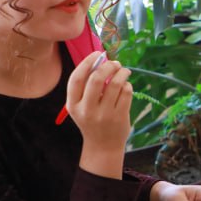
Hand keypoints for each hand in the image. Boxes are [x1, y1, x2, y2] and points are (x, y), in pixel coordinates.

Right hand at [67, 51, 131, 177]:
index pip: (77, 78)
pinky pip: (126, 92)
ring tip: (124, 71)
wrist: (102, 146)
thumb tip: (101, 60)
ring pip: (115, 83)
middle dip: (108, 65)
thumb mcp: (81, 107)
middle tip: (115, 63)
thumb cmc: (92, 120)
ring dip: (122, 72)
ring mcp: (104, 114)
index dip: (87, 62)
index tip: (98, 54)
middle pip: (97, 78)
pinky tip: (126, 86)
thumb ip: (86, 87)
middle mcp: (87, 109)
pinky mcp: (120, 117)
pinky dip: (127, 85)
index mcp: (73, 105)